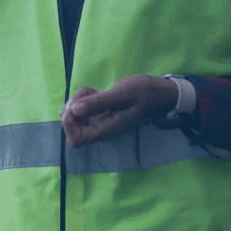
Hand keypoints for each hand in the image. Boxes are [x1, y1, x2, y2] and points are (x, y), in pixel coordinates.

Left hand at [60, 74, 176, 148]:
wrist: (160, 92)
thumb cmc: (145, 93)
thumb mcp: (122, 94)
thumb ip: (98, 103)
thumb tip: (73, 110)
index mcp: (106, 130)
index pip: (75, 140)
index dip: (70, 124)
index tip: (76, 107)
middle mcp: (101, 129)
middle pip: (72, 126)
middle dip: (72, 107)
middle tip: (86, 95)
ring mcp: (100, 121)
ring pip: (76, 114)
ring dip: (79, 98)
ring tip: (95, 90)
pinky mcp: (100, 112)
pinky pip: (83, 106)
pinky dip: (84, 96)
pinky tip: (97, 91)